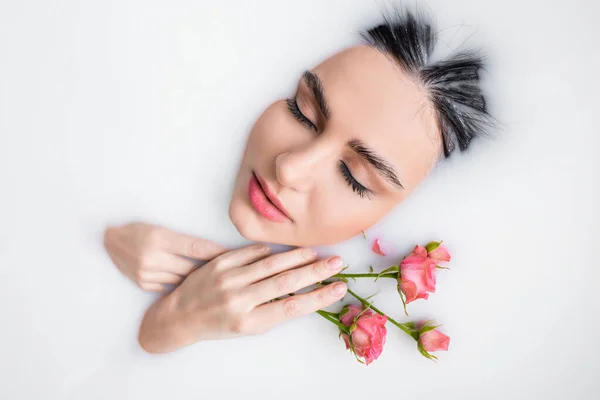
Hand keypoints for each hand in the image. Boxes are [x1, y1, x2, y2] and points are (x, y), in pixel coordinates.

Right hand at [103, 222, 226, 290]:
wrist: (107, 240)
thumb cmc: (138, 229)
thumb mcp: (161, 229)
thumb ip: (185, 242)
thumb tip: (214, 253)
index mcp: (160, 238)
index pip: (196, 248)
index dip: (219, 254)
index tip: (237, 258)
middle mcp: (153, 257)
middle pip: (193, 268)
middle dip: (213, 272)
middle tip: (235, 275)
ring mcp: (147, 273)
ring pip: (183, 280)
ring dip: (200, 282)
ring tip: (220, 284)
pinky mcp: (144, 284)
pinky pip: (171, 288)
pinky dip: (183, 287)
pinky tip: (195, 290)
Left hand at [138, 245, 347, 352]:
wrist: (180, 316)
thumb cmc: (218, 325)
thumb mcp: (247, 327)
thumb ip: (273, 309)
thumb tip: (303, 290)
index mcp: (249, 321)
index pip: (292, 307)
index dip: (319, 297)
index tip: (339, 287)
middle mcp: (240, 300)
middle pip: (286, 282)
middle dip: (315, 271)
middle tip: (338, 262)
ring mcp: (229, 278)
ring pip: (271, 263)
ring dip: (297, 257)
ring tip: (317, 253)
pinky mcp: (219, 263)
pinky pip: (251, 253)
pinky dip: (270, 251)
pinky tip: (284, 251)